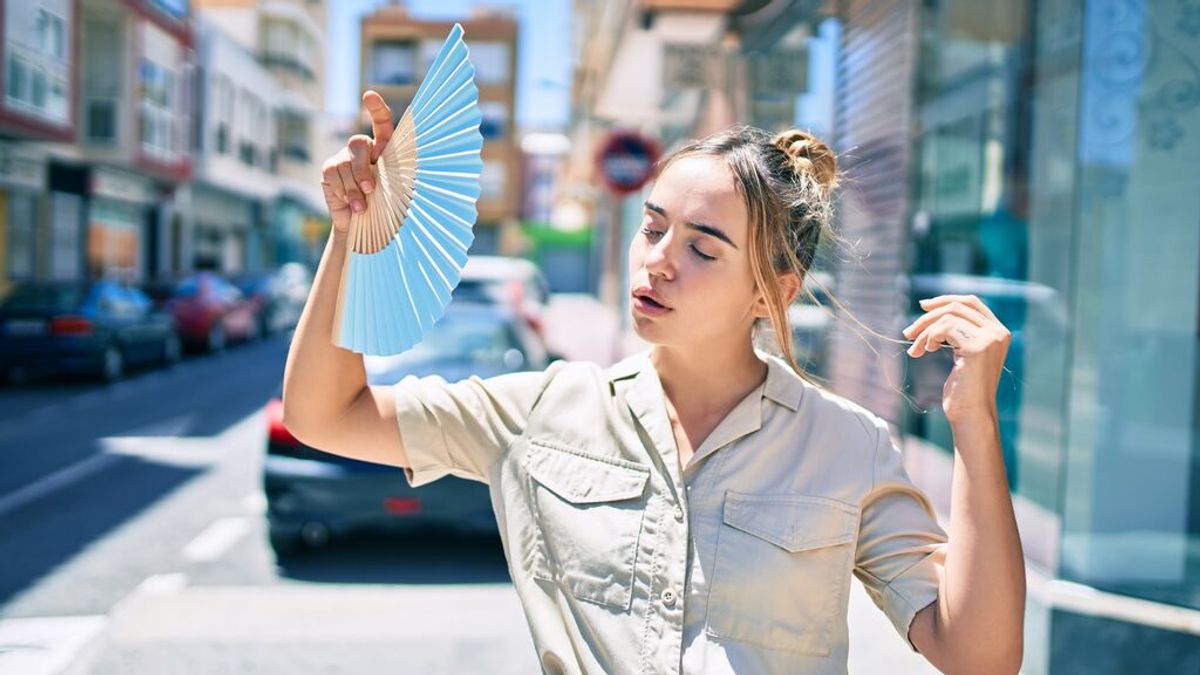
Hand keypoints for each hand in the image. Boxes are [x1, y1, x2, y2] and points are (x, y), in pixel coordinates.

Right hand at [320, 90, 393, 233]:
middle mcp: (363, 149)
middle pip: (358, 143)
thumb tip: (414, 174)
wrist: (364, 227)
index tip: (369, 96)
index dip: (376, 108)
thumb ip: (401, 180)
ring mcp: (343, 157)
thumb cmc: (388, 208)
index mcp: (385, 150)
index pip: (381, 123)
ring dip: (353, 189)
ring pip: (344, 164)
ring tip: (361, 208)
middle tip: (369, 190)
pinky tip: (350, 205)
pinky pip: (333, 175)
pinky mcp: (329, 170)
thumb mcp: (399, 193)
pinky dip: (343, 192)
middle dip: (362, 169)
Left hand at [901, 294, 1010, 425]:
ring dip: (925, 331)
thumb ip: (957, 332)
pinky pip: (945, 329)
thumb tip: (930, 309)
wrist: (970, 414)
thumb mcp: (961, 353)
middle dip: (927, 317)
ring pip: (948, 317)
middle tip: (908, 333)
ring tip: (916, 349)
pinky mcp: (978, 348)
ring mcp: (991, 339)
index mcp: (998, 331)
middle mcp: (998, 332)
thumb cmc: (963, 389)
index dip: (945, 299)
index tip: (923, 306)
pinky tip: (926, 350)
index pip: (971, 302)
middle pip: (956, 307)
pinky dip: (929, 337)